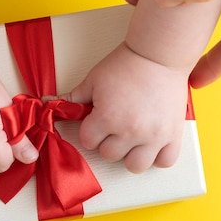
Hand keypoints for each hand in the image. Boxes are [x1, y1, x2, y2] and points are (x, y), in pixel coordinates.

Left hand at [61, 44, 189, 172]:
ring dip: (130, 154)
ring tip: (132, 139)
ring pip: (135, 166)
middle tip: (115, 125)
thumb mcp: (93, 80)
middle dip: (108, 141)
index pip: (88, 141)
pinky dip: (158, 156)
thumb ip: (72, 98)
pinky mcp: (173, 135)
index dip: (90, 130)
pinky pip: (165, 161)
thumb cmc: (126, 65)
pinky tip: (151, 144)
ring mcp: (153, 136)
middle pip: (109, 155)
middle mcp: (130, 131)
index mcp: (108, 118)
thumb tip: (48, 102)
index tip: (97, 120)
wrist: (158, 55)